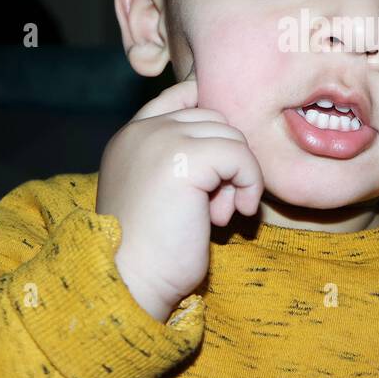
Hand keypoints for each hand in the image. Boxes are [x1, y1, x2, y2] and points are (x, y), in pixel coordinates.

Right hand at [96, 66, 263, 321]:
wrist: (130, 282)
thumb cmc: (150, 250)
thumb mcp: (161, 192)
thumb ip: (183, 159)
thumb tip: (234, 140)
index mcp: (131, 136)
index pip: (182, 95)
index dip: (212, 121)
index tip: (223, 165)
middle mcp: (143, 130)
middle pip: (215, 117)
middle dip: (226, 159)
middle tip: (217, 208)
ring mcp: (162, 139)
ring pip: (232, 135)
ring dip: (237, 177)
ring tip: (218, 216)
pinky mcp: (186, 157)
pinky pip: (240, 155)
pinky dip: (249, 184)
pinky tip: (235, 216)